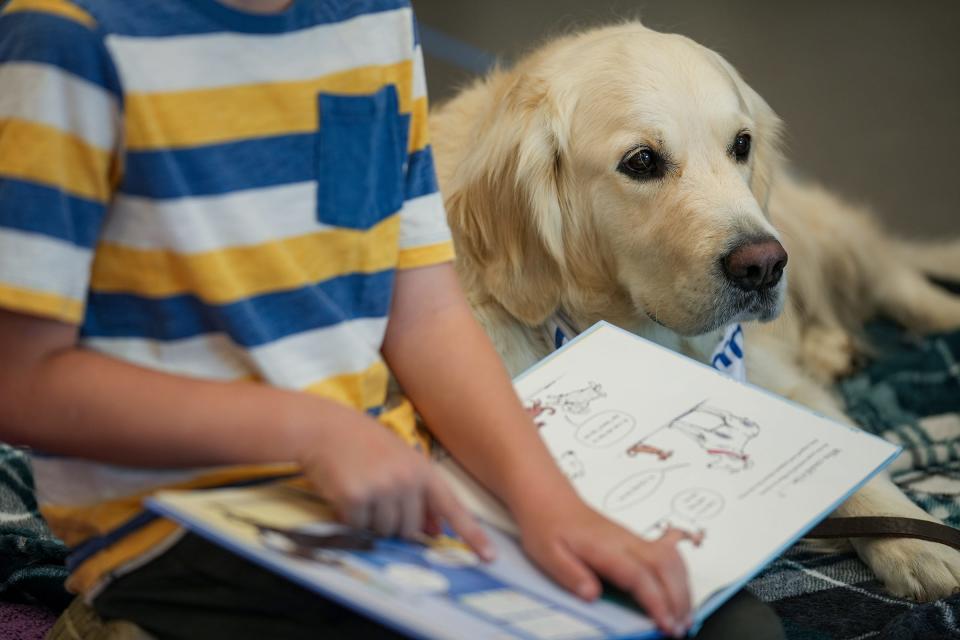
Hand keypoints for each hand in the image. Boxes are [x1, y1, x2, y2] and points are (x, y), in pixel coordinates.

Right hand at [295, 409, 493, 560]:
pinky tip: (344, 492)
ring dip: (372, 521)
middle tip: (377, 495)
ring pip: (385, 532)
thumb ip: (420, 493)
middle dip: (394, 521)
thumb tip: (435, 530)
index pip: (453, 507)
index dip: (472, 534)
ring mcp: (382, 489)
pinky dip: (350, 518)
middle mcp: (407, 480)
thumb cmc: (364, 444)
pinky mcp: (356, 498)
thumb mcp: (399, 460)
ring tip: (361, 490)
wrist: (324, 428)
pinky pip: (358, 527)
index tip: (489, 556)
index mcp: (423, 470)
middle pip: (411, 529)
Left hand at [515, 497, 691, 637]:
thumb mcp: (548, 555)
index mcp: (604, 547)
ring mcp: (633, 539)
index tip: (666, 624)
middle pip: (665, 566)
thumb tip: (591, 595)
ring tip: (685, 617)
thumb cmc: (548, 527)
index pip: (639, 575)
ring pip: (671, 558)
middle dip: (679, 599)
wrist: (550, 500)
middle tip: (680, 629)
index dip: (657, 602)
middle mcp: (625, 541)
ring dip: (683, 588)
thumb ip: (570, 575)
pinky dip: (680, 575)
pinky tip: (681, 592)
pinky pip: (668, 554)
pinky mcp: (635, 540)